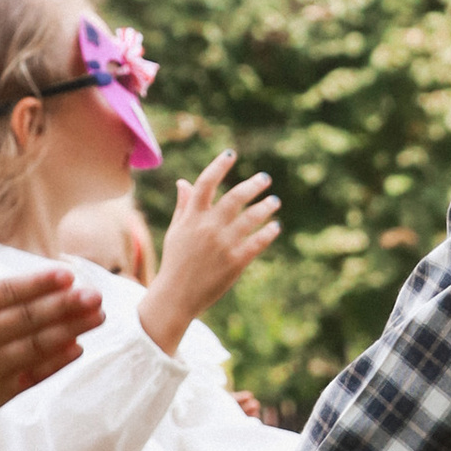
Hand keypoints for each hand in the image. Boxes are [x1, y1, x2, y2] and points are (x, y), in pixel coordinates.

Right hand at [0, 248, 99, 450]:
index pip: (8, 292)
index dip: (40, 283)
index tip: (68, 274)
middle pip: (29, 317)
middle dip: (66, 304)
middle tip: (96, 294)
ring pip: (36, 345)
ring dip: (71, 330)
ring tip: (98, 317)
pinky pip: (31, 375)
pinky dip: (55, 363)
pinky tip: (77, 348)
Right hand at [140, 151, 280, 355]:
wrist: (176, 296)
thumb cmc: (175, 261)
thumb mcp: (176, 231)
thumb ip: (184, 206)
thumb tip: (184, 182)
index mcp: (191, 217)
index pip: (206, 183)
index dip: (219, 166)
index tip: (231, 154)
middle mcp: (208, 227)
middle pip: (234, 197)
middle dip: (252, 185)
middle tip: (265, 178)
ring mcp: (223, 244)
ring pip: (250, 218)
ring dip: (265, 206)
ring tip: (274, 200)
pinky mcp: (236, 262)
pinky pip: (257, 242)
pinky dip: (268, 232)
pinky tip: (275, 226)